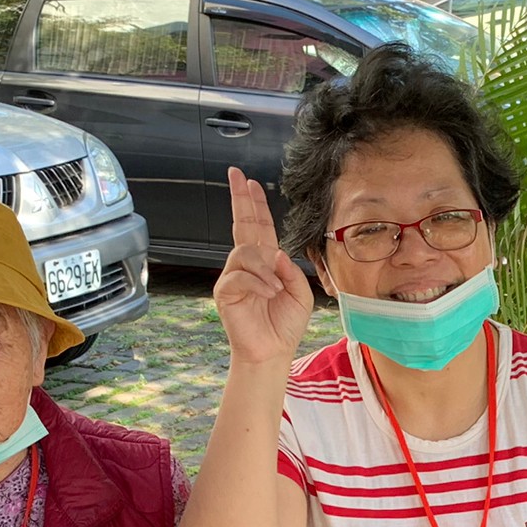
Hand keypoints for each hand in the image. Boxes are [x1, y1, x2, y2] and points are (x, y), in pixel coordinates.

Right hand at [214, 168, 313, 368]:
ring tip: (276, 288)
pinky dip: (259, 283)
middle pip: (243, 224)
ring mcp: (234, 276)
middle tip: (236, 175)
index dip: (255, 204)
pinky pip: (240, 274)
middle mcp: (248, 265)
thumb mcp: (301, 293)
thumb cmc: (285, 324)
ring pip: (246, 252)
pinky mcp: (225, 291)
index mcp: (266, 262)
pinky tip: (269, 294)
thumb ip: (292, 269)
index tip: (250, 182)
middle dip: (241, 198)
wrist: (272, 350)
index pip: (259, 227)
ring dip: (265, 269)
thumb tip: (275, 252)